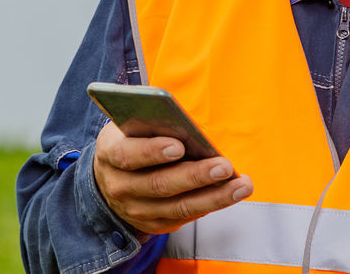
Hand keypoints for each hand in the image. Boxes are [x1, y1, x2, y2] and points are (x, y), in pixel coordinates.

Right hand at [92, 121, 253, 235]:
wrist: (109, 178)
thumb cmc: (129, 141)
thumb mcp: (130, 127)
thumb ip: (151, 125)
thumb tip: (187, 128)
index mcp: (109, 154)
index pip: (128, 155)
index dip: (152, 152)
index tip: (179, 146)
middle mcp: (119, 187)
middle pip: (160, 185)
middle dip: (195, 176)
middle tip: (224, 166)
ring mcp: (135, 210)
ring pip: (177, 207)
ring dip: (213, 197)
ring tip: (241, 184)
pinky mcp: (152, 225)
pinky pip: (184, 218)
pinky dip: (209, 206)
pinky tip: (230, 194)